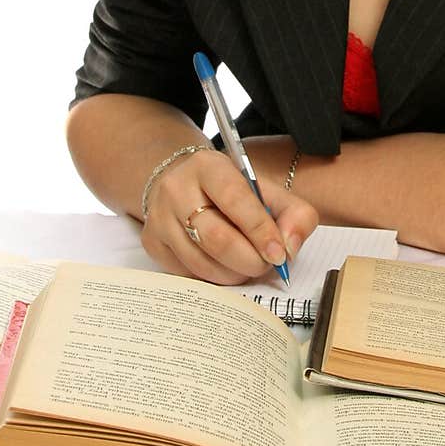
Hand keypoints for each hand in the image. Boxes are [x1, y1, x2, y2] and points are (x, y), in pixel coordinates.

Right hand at [140, 144, 317, 284]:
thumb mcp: (264, 189)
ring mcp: (159, 217)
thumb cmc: (230, 190)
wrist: (183, 183)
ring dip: (233, 274)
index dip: (260, 230)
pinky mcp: (152, 243)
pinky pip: (187, 274)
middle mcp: (177, 189)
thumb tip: (290, 248)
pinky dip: (213, 279)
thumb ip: (292, 213)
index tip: (279, 254)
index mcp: (208, 166)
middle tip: (267, 265)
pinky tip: (224, 266)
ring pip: (201, 263)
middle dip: (249, 260)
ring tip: (248, 266)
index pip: (235, 199)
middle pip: (216, 238)